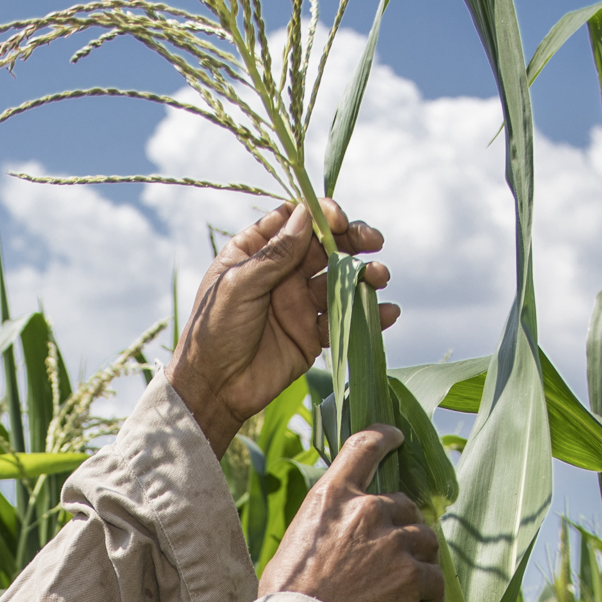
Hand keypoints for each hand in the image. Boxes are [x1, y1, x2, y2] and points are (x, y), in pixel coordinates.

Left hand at [162, 200, 392, 458]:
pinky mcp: (311, 334)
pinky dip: (368, 315)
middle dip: (352, 240)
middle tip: (374, 242)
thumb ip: (275, 253)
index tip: (338, 220)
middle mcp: (281, 272)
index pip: (295, 220)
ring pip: (339, 280)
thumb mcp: (239, 284)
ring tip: (380, 277)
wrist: (215, 387)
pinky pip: (344, 319)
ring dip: (363, 276)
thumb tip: (306, 214)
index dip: (319, 214)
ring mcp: (298, 303)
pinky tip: (388, 312)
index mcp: (257, 252)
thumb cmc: (214, 330)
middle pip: (324, 246)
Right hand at [258, 427, 440, 601]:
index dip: (384, 437)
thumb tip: (340, 534)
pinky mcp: (412, 575)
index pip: (363, 447)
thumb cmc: (288, 596)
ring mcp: (394, 541)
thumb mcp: (295, 540)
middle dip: (402, 528)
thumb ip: (326, 524)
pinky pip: (436, 578)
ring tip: (407, 588)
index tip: (397, 437)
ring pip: (426, 540)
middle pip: (405, 505)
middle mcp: (367, 510)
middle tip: (392, 557)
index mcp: (332, 496)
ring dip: (420, 560)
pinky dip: (431, 595)